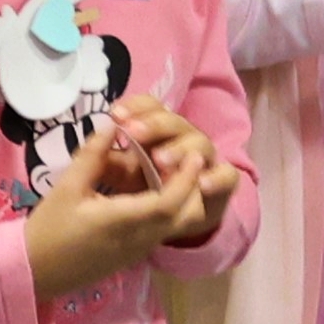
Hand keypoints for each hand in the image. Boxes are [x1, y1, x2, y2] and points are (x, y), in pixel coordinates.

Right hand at [23, 117, 212, 302]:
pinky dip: (170, 209)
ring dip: (183, 199)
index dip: (185, 179)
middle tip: (190, 159)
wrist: (34, 271)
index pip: (167, 203)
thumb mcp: (67, 186)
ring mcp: (137, 251)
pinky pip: (162, 231)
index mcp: (122, 222)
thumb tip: (113, 124)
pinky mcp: (133, 255)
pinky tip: (155, 188)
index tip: (193, 155)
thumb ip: (93, 155)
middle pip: (183, 217)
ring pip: (175, 226)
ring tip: (174, 169)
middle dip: (194, 189)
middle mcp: (137, 240)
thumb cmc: (49, 228)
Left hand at [108, 94, 238, 242]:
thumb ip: (105, 159)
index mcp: (158, 132)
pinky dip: (218, 179)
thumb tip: (95, 138)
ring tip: (160, 161)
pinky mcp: (222, 185)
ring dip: (181, 149)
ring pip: (200, 145)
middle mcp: (184, 139)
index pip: (151, 107)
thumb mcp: (120, 176)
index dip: (136, 106)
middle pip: (175, 122)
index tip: (114, 114)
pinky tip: (202, 184)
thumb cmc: (145, 190)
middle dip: (154, 125)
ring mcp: (205, 161)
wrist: (178, 218)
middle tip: (133, 132)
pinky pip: (228, 177)